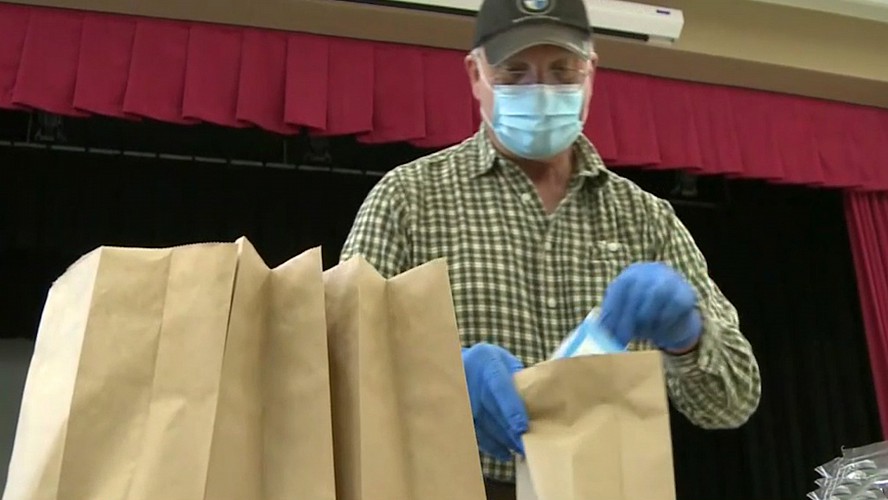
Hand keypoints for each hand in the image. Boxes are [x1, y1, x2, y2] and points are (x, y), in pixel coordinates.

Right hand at [461, 343, 528, 459]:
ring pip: (484, 423)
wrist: (459, 361)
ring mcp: (464, 396)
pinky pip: (476, 430)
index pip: (500, 388)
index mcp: (488, 363)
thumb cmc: (491, 362)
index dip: (511, 409)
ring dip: (502, 440)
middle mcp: (474, 380)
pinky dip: (490, 444)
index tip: (522, 427)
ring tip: (520, 450)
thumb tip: (541, 402)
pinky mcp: (461, 411)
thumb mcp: (506, 362)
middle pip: (492, 410)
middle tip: (527, 445)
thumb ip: (519, 378)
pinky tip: (504, 453)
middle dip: (509, 430)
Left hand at [598, 262, 701, 352]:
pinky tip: (658, 331)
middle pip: (636, 291)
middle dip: (626, 319)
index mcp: (633, 273)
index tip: (606, 330)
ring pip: (655, 298)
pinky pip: (672, 309)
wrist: (677, 316)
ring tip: (643, 335)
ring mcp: (671, 280)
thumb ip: (613, 317)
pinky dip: (663, 324)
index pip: (620, 286)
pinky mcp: (685, 295)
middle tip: (621, 340)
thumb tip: (599, 331)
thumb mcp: (626, 312)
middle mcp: (652, 271)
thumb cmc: (645, 313)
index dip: (613, 308)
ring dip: (646, 321)